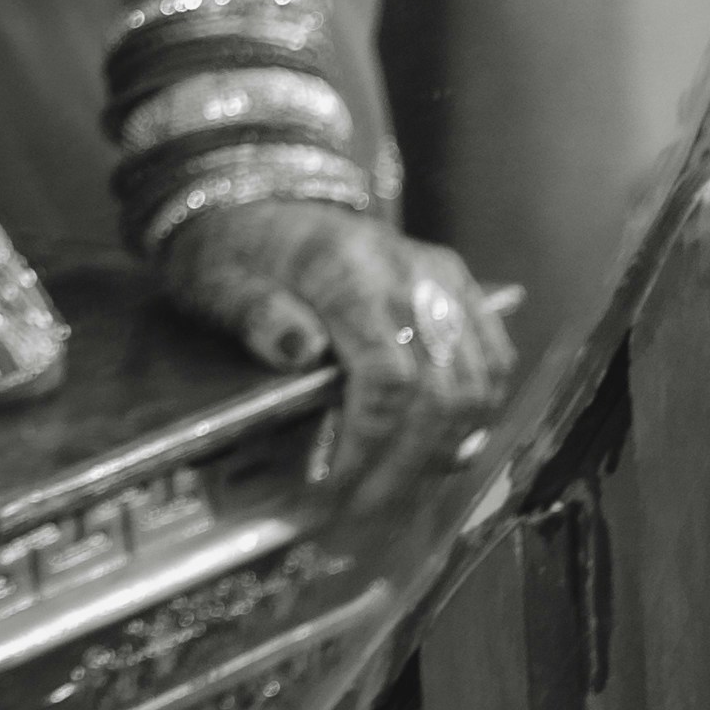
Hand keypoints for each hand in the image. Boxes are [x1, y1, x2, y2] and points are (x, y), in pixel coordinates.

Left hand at [157, 200, 520, 517]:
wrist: (260, 196)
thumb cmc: (234, 248)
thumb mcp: (218, 278)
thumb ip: (254, 313)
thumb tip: (298, 349)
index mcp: (347, 271)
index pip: (388, 379)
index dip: (371, 446)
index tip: (336, 492)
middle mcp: (410, 273)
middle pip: (440, 392)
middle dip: (404, 467)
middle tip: (361, 513)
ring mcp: (442, 277)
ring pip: (476, 383)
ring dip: (441, 450)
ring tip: (393, 492)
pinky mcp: (458, 284)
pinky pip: (492, 358)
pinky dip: (475, 412)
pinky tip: (437, 449)